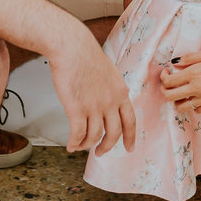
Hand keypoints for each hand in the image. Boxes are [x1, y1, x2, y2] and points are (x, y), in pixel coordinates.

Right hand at [48, 30, 135, 154]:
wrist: (72, 48)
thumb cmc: (86, 56)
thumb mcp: (109, 73)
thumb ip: (112, 90)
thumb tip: (112, 102)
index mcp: (120, 93)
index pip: (130, 121)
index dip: (130, 137)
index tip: (129, 148)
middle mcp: (111, 102)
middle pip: (114, 133)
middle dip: (107, 146)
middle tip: (100, 153)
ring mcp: (94, 106)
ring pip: (94, 136)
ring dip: (86, 145)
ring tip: (80, 146)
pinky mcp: (76, 109)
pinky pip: (78, 134)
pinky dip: (74, 143)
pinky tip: (70, 145)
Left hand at [159, 48, 200, 112]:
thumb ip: (191, 58)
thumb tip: (175, 62)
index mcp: (195, 73)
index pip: (169, 81)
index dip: (163, 77)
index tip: (166, 72)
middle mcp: (197, 88)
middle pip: (169, 96)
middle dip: (164, 90)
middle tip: (168, 83)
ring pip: (180, 107)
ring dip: (176, 100)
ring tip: (181, 92)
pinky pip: (195, 110)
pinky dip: (192, 105)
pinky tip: (196, 96)